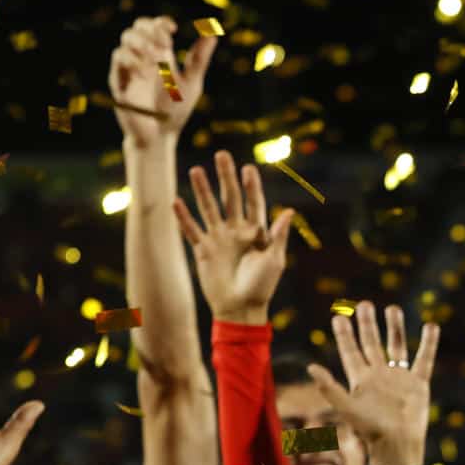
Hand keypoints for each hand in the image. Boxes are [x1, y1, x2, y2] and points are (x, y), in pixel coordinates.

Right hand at [109, 16, 213, 150]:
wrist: (160, 136)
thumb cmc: (175, 110)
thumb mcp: (191, 83)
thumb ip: (199, 59)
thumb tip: (212, 34)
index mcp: (159, 56)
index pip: (153, 27)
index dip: (161, 23)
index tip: (174, 29)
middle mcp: (143, 58)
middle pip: (137, 28)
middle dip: (150, 31)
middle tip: (165, 45)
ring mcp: (129, 68)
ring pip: (125, 39)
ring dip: (141, 43)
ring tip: (155, 57)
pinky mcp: (119, 80)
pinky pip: (119, 60)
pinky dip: (132, 60)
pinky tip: (145, 72)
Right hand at [174, 151, 294, 322]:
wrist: (240, 309)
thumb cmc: (262, 286)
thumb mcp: (274, 260)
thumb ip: (278, 235)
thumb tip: (289, 212)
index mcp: (256, 232)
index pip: (254, 203)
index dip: (251, 186)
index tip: (248, 168)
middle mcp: (236, 231)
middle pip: (230, 198)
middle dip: (226, 177)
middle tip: (221, 155)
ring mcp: (218, 239)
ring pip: (209, 209)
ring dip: (202, 190)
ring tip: (195, 170)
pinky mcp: (203, 250)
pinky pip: (191, 231)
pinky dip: (184, 217)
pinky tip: (176, 201)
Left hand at [305, 302, 438, 464]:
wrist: (398, 446)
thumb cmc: (370, 431)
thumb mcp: (347, 408)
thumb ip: (330, 388)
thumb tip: (311, 367)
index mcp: (360, 379)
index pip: (350, 351)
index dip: (344, 335)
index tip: (339, 317)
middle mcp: (379, 375)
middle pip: (371, 344)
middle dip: (367, 324)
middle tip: (364, 304)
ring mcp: (399, 378)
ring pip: (396, 346)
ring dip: (394, 328)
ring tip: (392, 308)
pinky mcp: (418, 383)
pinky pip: (423, 359)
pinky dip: (428, 343)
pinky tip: (431, 326)